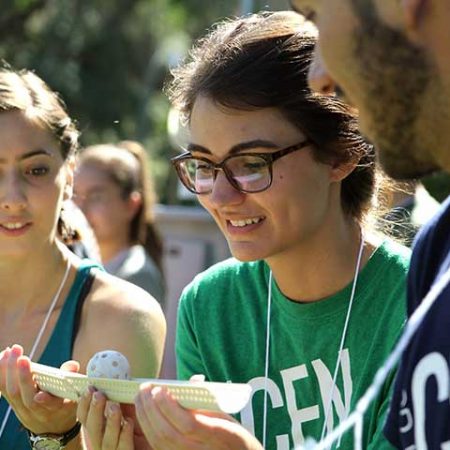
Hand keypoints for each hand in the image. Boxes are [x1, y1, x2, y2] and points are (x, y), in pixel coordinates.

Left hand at [0, 344, 78, 434]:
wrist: (52, 427)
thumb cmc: (65, 404)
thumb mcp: (76, 394)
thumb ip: (72, 378)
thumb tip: (72, 365)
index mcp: (58, 408)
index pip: (52, 406)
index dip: (46, 401)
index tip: (40, 395)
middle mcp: (38, 412)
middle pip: (26, 397)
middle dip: (23, 376)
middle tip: (22, 358)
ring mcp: (23, 409)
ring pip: (12, 393)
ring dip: (9, 371)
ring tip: (9, 352)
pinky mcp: (13, 404)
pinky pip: (4, 389)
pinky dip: (1, 373)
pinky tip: (3, 358)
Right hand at [77, 388, 151, 449]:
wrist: (153, 443)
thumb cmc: (139, 428)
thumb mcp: (127, 412)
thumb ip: (120, 401)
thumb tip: (117, 382)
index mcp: (98, 430)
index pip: (85, 419)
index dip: (84, 404)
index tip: (89, 388)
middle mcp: (101, 443)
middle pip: (92, 430)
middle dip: (95, 411)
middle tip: (99, 395)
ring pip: (107, 442)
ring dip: (110, 423)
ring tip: (114, 407)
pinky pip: (123, 449)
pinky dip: (125, 436)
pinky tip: (129, 423)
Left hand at [134, 383, 262, 449]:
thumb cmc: (234, 436)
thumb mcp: (226, 415)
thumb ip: (207, 400)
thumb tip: (194, 380)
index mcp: (218, 435)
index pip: (188, 424)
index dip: (170, 408)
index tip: (160, 389)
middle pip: (168, 434)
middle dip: (151, 409)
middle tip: (145, 389)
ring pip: (159, 442)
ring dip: (145, 417)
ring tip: (140, 397)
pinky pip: (157, 446)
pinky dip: (146, 428)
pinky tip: (142, 414)